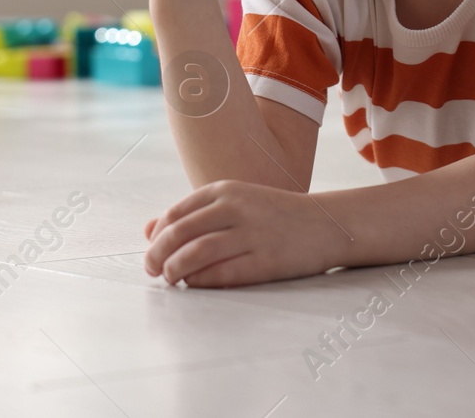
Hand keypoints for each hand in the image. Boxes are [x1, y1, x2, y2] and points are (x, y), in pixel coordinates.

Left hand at [143, 180, 348, 286]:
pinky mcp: (266, 260)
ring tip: (170, 279)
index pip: (175, 214)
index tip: (152, 252)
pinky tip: (194, 285)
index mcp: (225, 190)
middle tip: (152, 270)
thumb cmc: (272, 215)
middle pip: (180, 233)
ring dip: (174, 270)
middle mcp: (236, 207)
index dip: (157, 237)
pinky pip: (222, 274)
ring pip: (196, 253)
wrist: (327, 223)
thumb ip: (191, 214)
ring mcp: (252, 233)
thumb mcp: (233, 203)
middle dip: (158, 255)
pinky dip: (201, 282)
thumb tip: (147, 230)